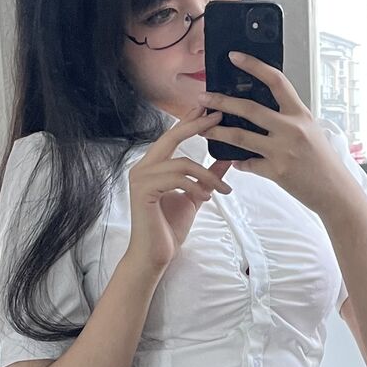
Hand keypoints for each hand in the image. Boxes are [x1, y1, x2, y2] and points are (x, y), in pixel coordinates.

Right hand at [124, 104, 234, 274]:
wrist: (154, 256)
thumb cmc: (169, 229)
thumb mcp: (195, 197)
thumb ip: (207, 177)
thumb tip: (226, 158)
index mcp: (152, 165)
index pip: (172, 136)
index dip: (191, 120)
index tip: (212, 109)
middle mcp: (142, 167)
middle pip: (171, 137)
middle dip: (196, 124)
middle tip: (219, 116)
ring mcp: (140, 178)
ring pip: (180, 163)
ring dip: (206, 175)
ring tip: (221, 191)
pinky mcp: (143, 191)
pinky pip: (175, 179)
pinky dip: (194, 187)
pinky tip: (205, 197)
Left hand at [199, 53, 361, 217]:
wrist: (336, 192)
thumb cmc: (323, 162)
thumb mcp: (311, 131)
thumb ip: (288, 119)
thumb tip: (262, 112)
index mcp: (300, 114)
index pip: (276, 80)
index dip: (253, 65)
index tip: (235, 57)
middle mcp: (291, 129)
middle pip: (249, 108)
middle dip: (221, 101)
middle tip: (204, 97)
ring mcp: (283, 151)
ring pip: (240, 136)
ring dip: (217, 131)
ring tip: (202, 128)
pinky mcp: (276, 172)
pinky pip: (248, 164)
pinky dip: (238, 162)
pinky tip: (233, 160)